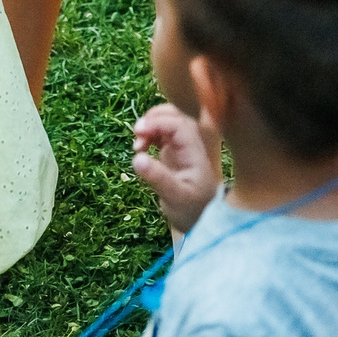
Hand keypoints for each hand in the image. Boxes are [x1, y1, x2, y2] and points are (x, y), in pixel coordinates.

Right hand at [129, 101, 220, 234]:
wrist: (201, 221)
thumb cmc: (191, 210)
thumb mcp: (174, 197)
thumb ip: (157, 177)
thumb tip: (136, 157)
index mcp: (194, 152)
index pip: (179, 125)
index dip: (158, 122)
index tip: (138, 132)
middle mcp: (190, 145)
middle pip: (175, 115)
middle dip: (153, 118)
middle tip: (136, 134)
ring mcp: (182, 147)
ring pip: (167, 121)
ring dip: (150, 125)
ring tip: (137, 145)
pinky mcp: (174, 152)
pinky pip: (161, 133)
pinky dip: (149, 134)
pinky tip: (141, 149)